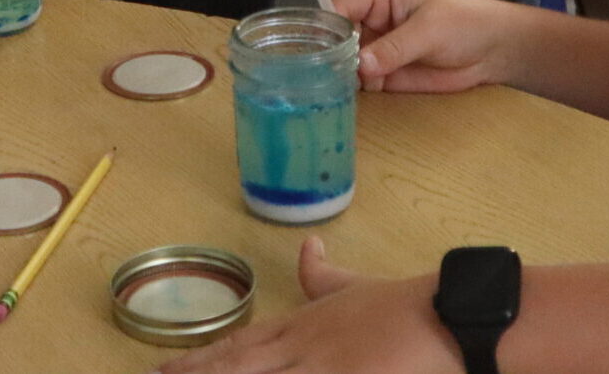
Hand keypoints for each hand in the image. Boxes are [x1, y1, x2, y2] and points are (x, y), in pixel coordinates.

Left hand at [161, 238, 457, 373]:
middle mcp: (301, 353)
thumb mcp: (357, 285)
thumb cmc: (403, 305)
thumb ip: (325, 275)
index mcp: (302, 326)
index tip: (164, 368)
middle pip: (238, 368)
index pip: (239, 346)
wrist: (445, 317)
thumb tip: (307, 246)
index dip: (201, 359)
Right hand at [336, 0, 525, 93]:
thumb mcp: (428, 30)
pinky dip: (357, 92)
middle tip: (322, 81)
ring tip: (335, 94)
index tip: (317, 54)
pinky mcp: (385, 72)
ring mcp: (377, 47)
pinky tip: (352, 102)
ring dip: (342, 78)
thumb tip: (360, 66)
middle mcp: (371, 18)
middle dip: (330, 57)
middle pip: (337, 37)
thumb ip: (394, 48)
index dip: (327, 28)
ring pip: (345, 62)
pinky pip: (362, 82)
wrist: (493, 51)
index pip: (340, 6)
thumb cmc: (464, 23)